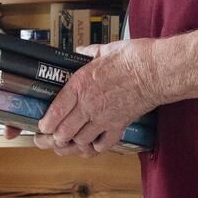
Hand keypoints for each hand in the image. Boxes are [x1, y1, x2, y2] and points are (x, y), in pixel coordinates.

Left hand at [35, 39, 156, 154]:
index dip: (45, 125)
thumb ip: (88, 53)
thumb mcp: (104, 50)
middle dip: (53, 139)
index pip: (55, 112)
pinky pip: (102, 146)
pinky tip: (92, 144)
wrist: (156, 71)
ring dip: (73, 144)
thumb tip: (80, 51)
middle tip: (49, 140)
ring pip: (80, 141)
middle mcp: (88, 104)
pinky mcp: (119, 126)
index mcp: (80, 84)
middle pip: (63, 132)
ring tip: (69, 143)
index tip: (42, 128)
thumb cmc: (132, 58)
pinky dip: (95, 148)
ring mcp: (104, 118)